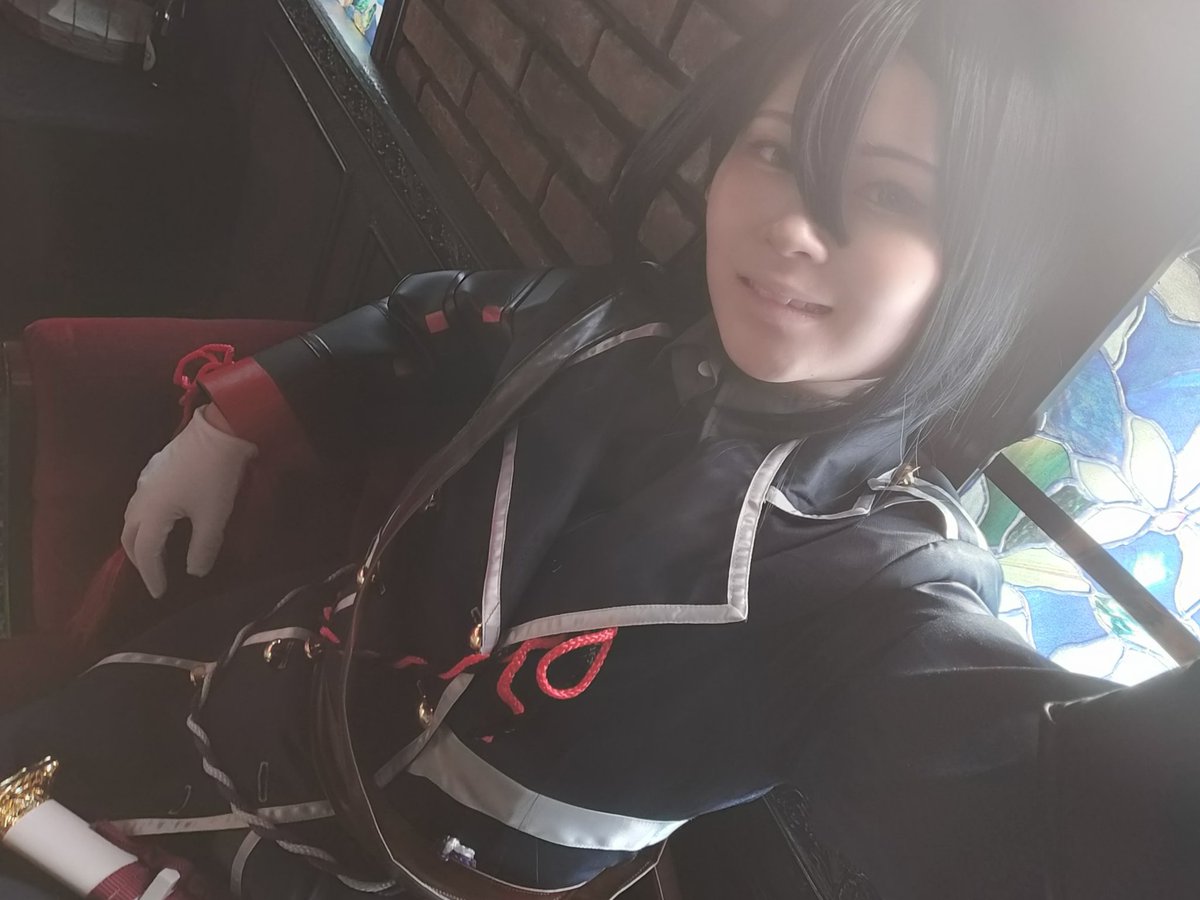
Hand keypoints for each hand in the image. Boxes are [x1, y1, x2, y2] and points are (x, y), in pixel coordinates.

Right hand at [121, 405, 257, 597]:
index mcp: (151, 512)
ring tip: (155, 552)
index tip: (160, 593)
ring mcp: (145, 480)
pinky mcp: (154, 468)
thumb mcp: (214, 518)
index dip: (151, 574)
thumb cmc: (216, 477)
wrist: (219, 431)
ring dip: (139, 538)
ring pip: (132, 516)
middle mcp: (141, 497)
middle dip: (138, 558)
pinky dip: (145, 519)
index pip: (145, 551)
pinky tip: (162, 520)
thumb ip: (203, 548)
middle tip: (152, 575)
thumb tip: (195, 572)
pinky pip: (140, 501)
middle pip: (129, 535)